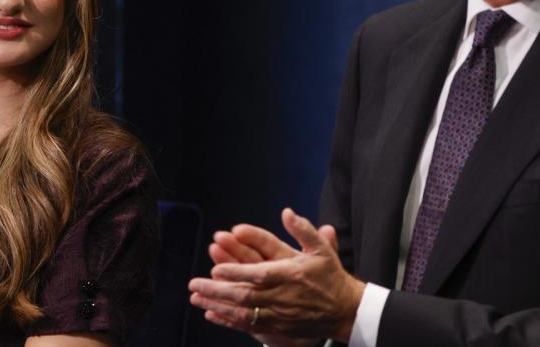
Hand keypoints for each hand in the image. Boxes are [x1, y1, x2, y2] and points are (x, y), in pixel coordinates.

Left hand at [189, 208, 363, 344]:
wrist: (346, 311)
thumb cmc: (331, 277)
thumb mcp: (321, 249)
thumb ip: (302, 229)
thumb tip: (286, 212)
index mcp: (290, 274)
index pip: (258, 274)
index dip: (236, 273)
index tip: (216, 269)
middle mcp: (282, 296)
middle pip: (244, 296)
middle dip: (216, 291)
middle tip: (193, 284)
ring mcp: (279, 314)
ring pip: (242, 313)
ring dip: (217, 305)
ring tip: (195, 298)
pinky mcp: (278, 328)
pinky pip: (249, 326)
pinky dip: (228, 321)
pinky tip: (211, 314)